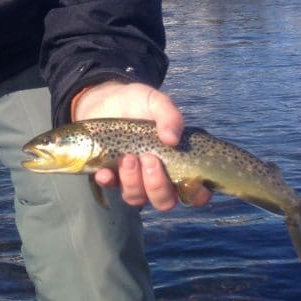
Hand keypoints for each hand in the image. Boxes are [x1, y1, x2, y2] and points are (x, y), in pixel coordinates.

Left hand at [72, 81, 211, 210]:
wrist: (104, 99)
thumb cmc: (137, 103)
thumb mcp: (155, 102)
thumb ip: (169, 115)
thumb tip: (173, 139)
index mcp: (176, 163)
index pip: (194, 192)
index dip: (196, 194)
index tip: (190, 180)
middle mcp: (157, 177)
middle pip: (164, 201)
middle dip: (157, 185)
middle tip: (149, 158)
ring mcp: (133, 179)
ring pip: (137, 198)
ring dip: (133, 182)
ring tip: (127, 157)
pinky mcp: (110, 176)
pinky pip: (110, 188)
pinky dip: (109, 181)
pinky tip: (105, 171)